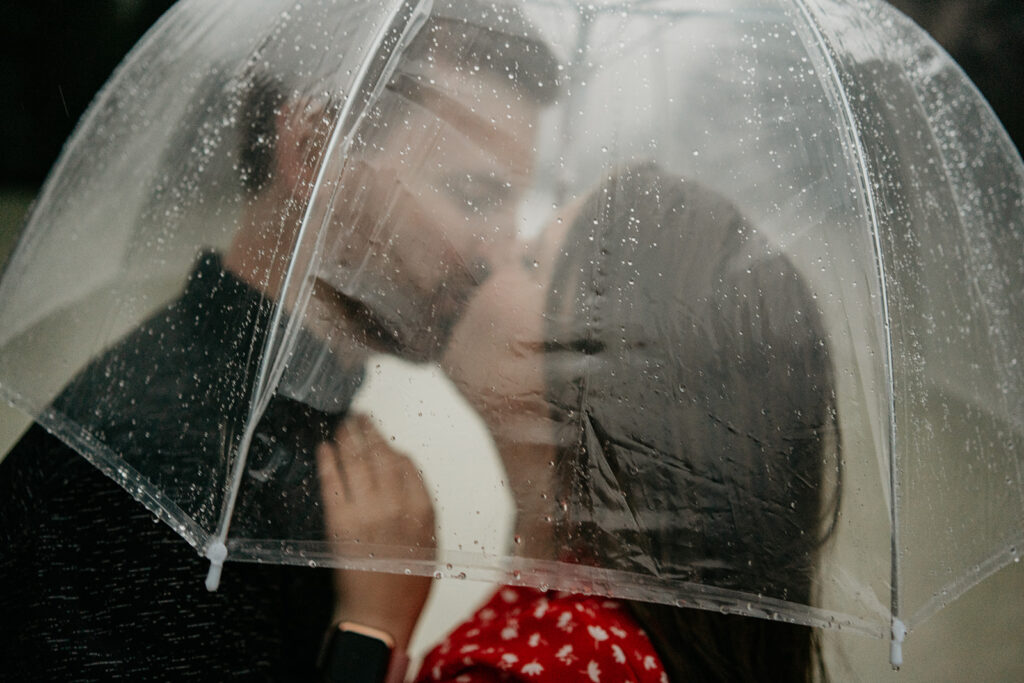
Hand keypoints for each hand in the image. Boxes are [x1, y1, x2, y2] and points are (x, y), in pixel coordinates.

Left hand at [317, 414, 434, 649]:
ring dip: (349, 437)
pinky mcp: (339, 523)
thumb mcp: (428, 540)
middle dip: (369, 431)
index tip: (383, 438)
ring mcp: (366, 513)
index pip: (407, 464)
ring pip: (357, 462)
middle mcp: (396, 506)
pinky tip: (325, 448)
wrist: (378, 614)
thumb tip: (403, 469)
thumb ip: (419, 503)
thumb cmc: (406, 581)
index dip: (393, 447)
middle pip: (381, 455)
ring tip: (345, 423)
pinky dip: (328, 461)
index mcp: (422, 510)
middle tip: (360, 415)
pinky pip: (333, 483)